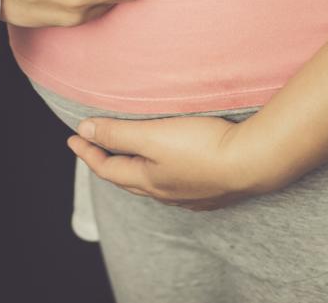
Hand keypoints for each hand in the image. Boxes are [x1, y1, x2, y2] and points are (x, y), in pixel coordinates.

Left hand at [68, 114, 283, 210]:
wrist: (255, 162)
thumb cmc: (203, 146)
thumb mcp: (152, 135)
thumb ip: (118, 133)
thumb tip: (83, 130)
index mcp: (148, 181)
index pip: (108, 168)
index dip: (88, 152)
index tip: (72, 137)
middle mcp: (167, 194)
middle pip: (128, 179)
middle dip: (108, 163)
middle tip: (94, 148)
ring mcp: (191, 195)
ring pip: (153, 184)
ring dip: (135, 170)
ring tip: (129, 158)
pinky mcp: (214, 191)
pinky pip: (177, 186)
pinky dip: (162, 175)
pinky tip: (171, 171)